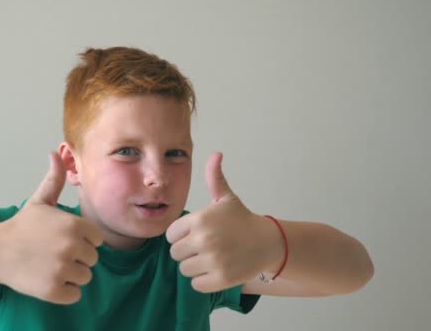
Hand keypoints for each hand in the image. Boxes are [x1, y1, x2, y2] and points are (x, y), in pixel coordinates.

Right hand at [0, 152, 103, 303]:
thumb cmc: (22, 226)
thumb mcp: (40, 201)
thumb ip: (54, 179)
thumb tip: (56, 152)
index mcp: (74, 225)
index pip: (97, 240)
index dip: (82, 240)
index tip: (63, 239)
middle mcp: (71, 247)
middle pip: (92, 259)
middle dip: (77, 258)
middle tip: (54, 253)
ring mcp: (62, 269)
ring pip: (85, 277)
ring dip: (71, 275)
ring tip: (50, 265)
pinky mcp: (53, 290)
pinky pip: (74, 295)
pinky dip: (64, 291)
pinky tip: (47, 279)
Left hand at [166, 152, 280, 292]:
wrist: (268, 242)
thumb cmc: (242, 220)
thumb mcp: (226, 198)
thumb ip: (215, 178)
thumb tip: (216, 154)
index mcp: (200, 219)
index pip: (170, 235)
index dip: (180, 236)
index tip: (194, 235)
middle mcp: (204, 239)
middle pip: (175, 253)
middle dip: (186, 252)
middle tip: (203, 248)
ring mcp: (213, 260)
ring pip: (184, 269)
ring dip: (194, 266)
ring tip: (210, 259)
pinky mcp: (220, 278)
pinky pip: (196, 284)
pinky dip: (203, 281)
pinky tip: (215, 270)